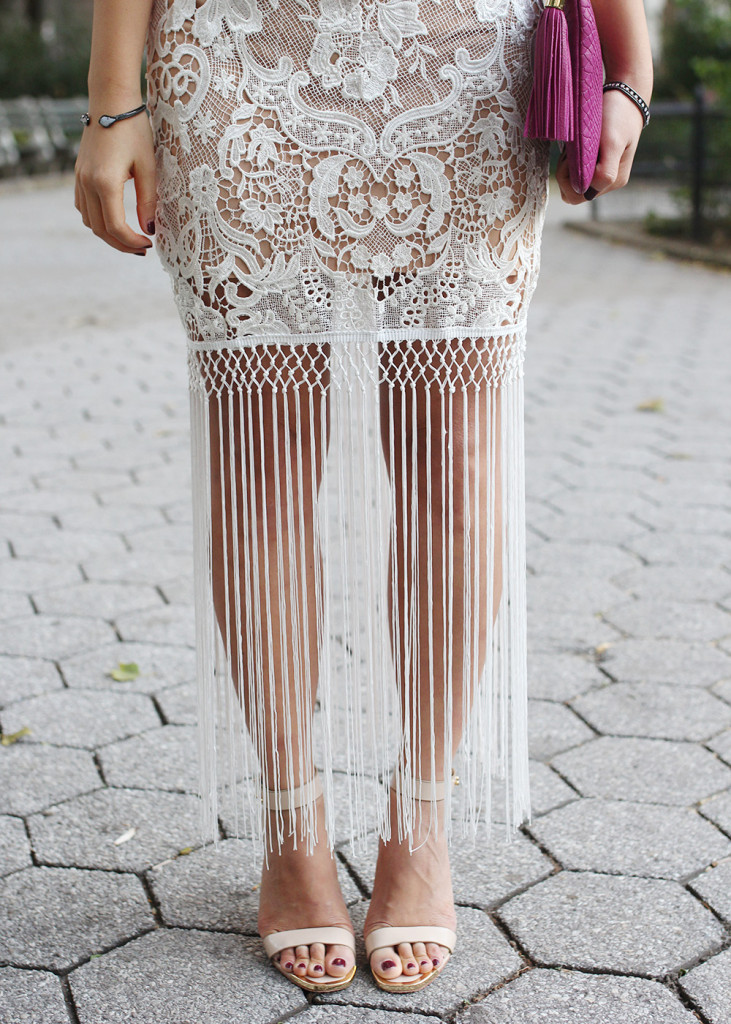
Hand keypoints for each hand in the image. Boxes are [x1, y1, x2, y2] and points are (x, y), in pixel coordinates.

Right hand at [74, 110, 156, 254]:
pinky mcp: (79, 174)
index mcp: (105, 182)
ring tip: (130, 238)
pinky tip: (115, 220)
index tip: (148, 244)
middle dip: (121, 244)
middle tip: (142, 248)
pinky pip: (83, 207)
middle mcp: (87, 183)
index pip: (115, 227)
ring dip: (108, 234)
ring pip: (89, 221)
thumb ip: (148, 200)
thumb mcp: (148, 167)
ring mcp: (80, 179)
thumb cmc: (134, 131)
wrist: (111, 102)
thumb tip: (150, 229)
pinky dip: (97, 220)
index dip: (131, 242)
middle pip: (100, 229)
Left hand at [556, 87, 646, 204]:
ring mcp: (602, 173)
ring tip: (576, 146)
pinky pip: (575, 172)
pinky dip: (570, 161)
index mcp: (613, 180)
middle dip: (566, 174)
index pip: (578, 196)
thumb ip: (604, 172)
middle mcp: (608, 181)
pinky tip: (577, 146)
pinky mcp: (596, 163)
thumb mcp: (612, 143)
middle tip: (572, 151)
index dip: (569, 179)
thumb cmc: (618, 116)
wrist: (625, 94)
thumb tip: (585, 191)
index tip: (573, 156)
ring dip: (567, 166)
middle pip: (573, 192)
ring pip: (572, 183)